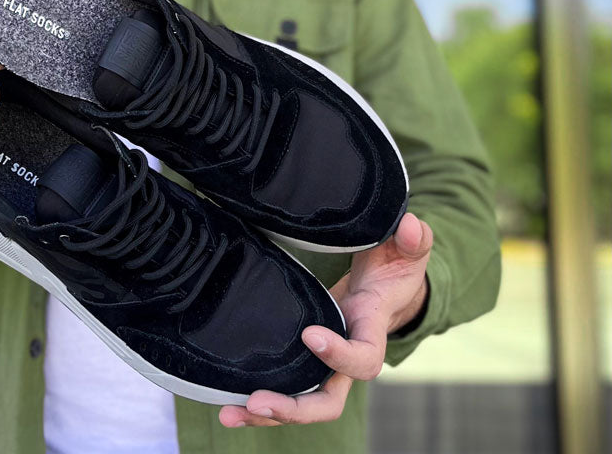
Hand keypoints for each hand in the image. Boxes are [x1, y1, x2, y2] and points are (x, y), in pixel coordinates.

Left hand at [219, 213, 432, 428]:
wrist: (385, 284)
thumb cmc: (396, 266)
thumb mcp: (409, 250)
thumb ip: (412, 239)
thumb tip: (409, 225)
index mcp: (372, 331)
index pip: (363, 360)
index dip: (339, 355)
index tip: (310, 334)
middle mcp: (347, 356)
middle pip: (328, 400)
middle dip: (294, 407)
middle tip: (259, 401)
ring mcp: (325, 361)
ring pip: (301, 401)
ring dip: (266, 412)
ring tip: (228, 414)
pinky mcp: (305, 355)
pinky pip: (285, 384)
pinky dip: (258, 400)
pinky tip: (228, 406)